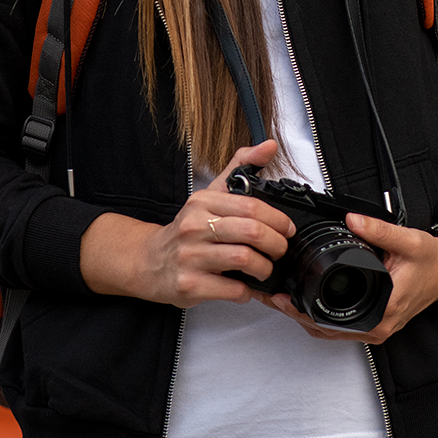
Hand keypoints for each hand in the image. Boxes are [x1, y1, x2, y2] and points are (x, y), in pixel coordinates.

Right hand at [79, 140, 294, 306]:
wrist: (150, 261)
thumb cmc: (188, 229)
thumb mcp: (210, 194)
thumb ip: (240, 168)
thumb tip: (269, 146)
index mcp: (203, 202)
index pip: (251, 206)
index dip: (278, 220)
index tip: (287, 229)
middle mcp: (194, 226)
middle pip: (251, 232)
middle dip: (276, 244)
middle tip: (280, 251)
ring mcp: (190, 257)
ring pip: (244, 259)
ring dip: (264, 268)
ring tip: (264, 269)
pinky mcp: (189, 285)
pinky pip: (232, 289)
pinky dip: (247, 291)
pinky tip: (245, 287)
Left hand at [252, 204, 437, 345]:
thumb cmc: (430, 259)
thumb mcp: (408, 241)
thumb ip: (379, 230)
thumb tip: (352, 219)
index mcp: (383, 311)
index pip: (334, 322)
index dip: (304, 312)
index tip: (283, 298)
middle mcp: (378, 326)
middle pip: (326, 329)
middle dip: (297, 315)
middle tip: (272, 297)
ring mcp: (376, 327)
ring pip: (332, 331)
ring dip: (305, 317)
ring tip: (279, 299)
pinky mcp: (374, 321)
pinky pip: (341, 327)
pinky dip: (320, 317)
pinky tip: (303, 302)